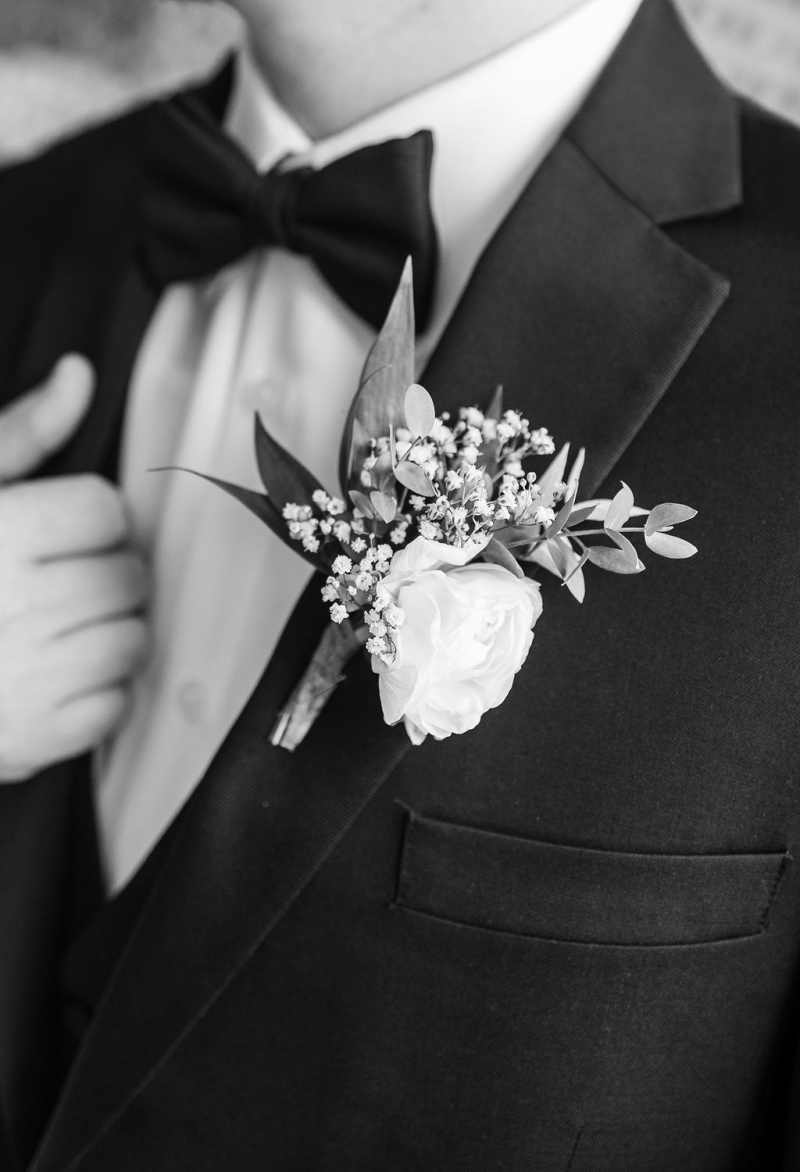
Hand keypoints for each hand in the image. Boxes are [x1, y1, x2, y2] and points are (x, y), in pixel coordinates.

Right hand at [0, 355, 148, 780]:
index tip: (60, 530)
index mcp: (0, 535)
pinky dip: (98, 695)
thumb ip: (21, 433)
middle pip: (129, 574)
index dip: (88, 517)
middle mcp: (21, 606)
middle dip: (105, 573)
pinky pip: (114, 707)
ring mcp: (32, 677)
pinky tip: (55, 676)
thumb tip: (79, 375)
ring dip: (110, 632)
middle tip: (61, 580)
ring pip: (133, 640)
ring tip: (60, 627)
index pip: (106, 509)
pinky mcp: (36, 737)